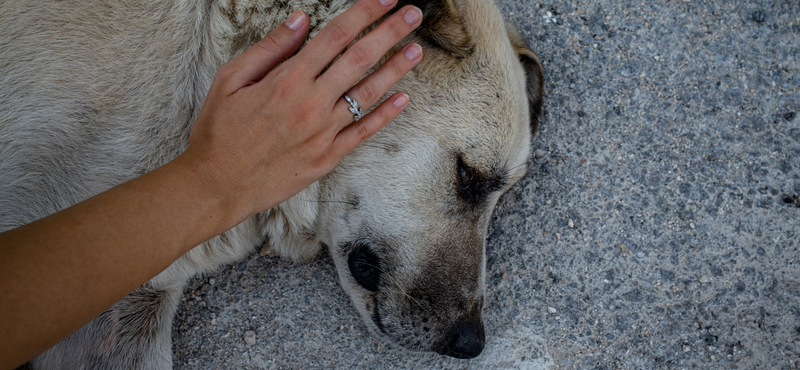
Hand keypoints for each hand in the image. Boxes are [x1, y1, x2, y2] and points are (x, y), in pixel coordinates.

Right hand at [180, 0, 422, 221]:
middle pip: (359, 59)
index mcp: (287, 80)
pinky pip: (364, 132)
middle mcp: (311, 103)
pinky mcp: (328, 157)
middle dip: (389, 33)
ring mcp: (323, 132)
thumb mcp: (230, 80)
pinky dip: (385, 115)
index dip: (363, 14)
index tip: (384, 0)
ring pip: (368, 93)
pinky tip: (403, 99)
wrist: (216, 185)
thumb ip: (270, 48)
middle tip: (412, 15)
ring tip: (417, 49)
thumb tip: (301, 20)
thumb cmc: (219, 132)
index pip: (335, 36)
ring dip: (396, 69)